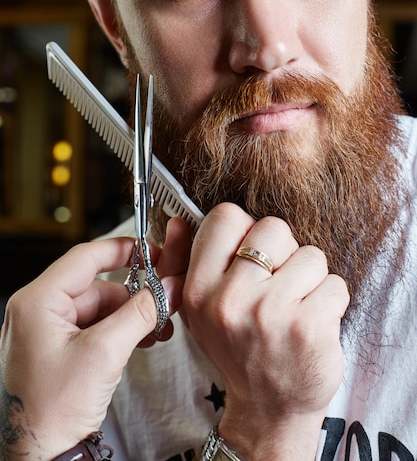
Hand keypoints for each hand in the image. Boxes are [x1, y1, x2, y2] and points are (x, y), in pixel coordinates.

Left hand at [0, 217, 189, 460]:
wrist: (38, 459)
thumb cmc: (51, 412)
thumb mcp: (104, 353)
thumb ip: (141, 313)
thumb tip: (168, 289)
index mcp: (37, 301)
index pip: (85, 257)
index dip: (123, 250)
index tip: (152, 251)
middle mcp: (37, 311)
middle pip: (97, 286)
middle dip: (133, 297)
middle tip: (164, 304)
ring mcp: (46, 332)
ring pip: (99, 309)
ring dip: (130, 317)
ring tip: (157, 329)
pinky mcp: (56, 350)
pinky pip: (93, 328)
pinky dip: (118, 332)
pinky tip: (142, 339)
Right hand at [182, 203, 348, 459]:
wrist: (269, 409)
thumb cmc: (239, 351)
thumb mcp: (201, 311)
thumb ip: (189, 260)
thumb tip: (179, 221)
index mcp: (199, 290)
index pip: (226, 217)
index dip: (246, 230)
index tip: (253, 254)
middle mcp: (230, 300)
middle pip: (274, 228)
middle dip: (285, 251)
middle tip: (278, 283)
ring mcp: (270, 313)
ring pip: (310, 255)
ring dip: (311, 278)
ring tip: (296, 306)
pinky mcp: (309, 327)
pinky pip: (335, 284)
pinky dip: (331, 300)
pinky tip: (313, 322)